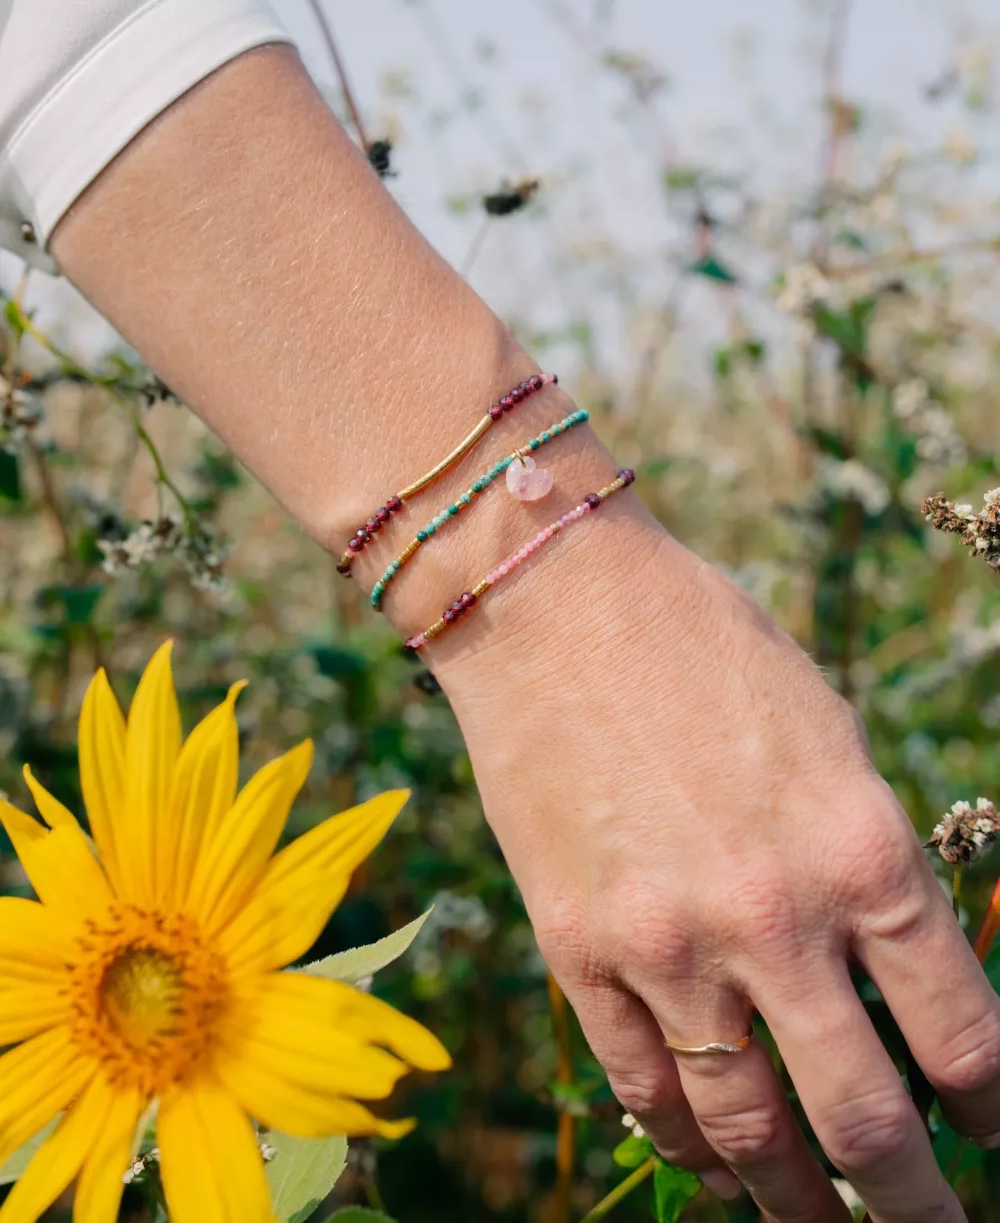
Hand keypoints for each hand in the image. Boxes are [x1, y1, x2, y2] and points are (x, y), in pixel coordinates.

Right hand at [419, 459, 999, 1222]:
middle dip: (915, 1198)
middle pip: (864, 1120)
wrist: (553, 605)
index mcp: (860, 849)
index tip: (993, 1129)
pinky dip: (688, 1147)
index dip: (994, 1107)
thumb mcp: (828, 738)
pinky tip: (713, 1165)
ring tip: (823, 1220)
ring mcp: (666, 947)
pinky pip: (643, 1090)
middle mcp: (773, 918)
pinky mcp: (578, 952)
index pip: (963, 1033)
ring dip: (798, 1200)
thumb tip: (895, 980)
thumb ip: (866, 864)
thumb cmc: (706, 647)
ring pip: (749, 1132)